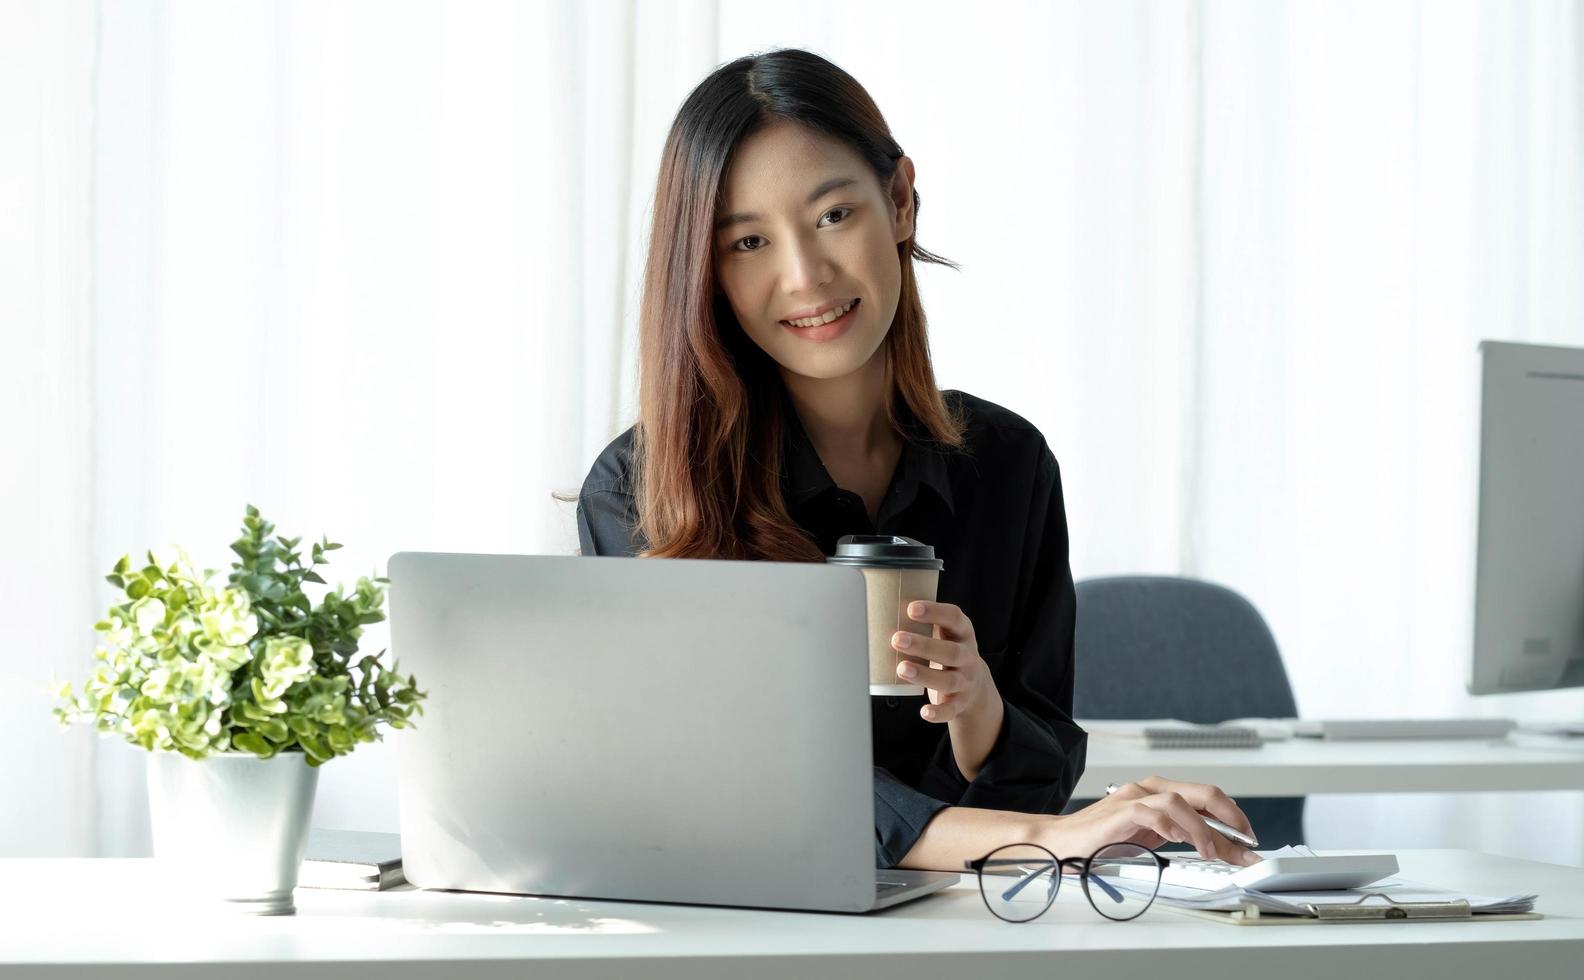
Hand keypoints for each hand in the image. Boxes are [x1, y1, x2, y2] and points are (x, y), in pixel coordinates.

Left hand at [891, 600, 990, 722]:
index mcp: (963, 633)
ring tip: (901, 668)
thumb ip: (920, 624)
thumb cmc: (946, 650)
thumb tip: (876, 609)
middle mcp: (968, 656)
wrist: (974, 685)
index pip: (954, 618)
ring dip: (924, 675)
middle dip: (923, 645)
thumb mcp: (943, 634)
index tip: (911, 608)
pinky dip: (938, 712)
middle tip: (896, 639)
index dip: (935, 612)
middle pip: (951, 651)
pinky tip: (924, 711)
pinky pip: (951, 709)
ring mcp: (966, 681)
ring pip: (948, 680)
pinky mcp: (960, 703)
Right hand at [1041, 776, 1260, 865]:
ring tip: (1212, 852)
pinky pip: (1152, 812)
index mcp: (1160, 794)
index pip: (1207, 798)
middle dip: (1231, 817)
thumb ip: (1182, 836)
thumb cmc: (1103, 841)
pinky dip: (1172, 826)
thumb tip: (1219, 848)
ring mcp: (1134, 797)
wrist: (1062, 842)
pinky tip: (1180, 841)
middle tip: (1246, 841)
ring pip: (1181, 801)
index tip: (1249, 841)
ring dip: (1203, 828)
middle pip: (1203, 792)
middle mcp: (1150, 789)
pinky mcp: (1120, 811)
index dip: (1234, 818)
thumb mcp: (1152, 840)